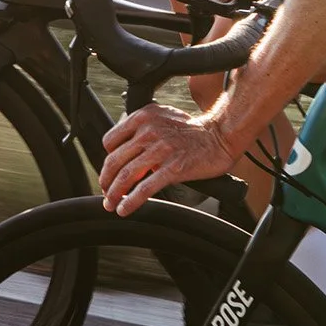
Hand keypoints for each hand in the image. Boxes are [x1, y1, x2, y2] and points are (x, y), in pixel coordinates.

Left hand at [100, 103, 237, 215]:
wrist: (219, 136)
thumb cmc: (192, 130)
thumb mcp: (161, 118)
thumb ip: (141, 130)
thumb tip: (126, 153)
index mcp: (143, 117)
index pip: (110, 141)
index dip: (107, 160)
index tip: (109, 172)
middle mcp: (149, 131)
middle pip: (114, 160)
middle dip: (106, 181)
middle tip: (105, 192)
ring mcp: (160, 150)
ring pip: (126, 175)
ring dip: (114, 194)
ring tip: (111, 204)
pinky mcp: (172, 168)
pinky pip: (145, 188)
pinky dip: (131, 201)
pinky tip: (125, 208)